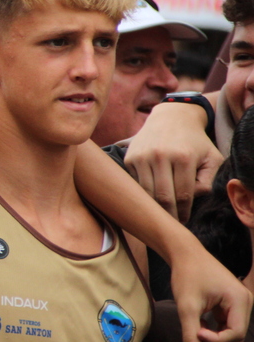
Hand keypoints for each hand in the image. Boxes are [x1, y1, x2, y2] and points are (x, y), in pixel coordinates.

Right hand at [124, 101, 221, 221]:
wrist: (170, 118)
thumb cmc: (194, 142)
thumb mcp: (212, 158)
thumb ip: (208, 181)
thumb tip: (191, 198)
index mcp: (183, 157)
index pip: (183, 195)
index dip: (184, 212)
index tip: (184, 221)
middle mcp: (160, 156)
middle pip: (163, 197)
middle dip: (169, 214)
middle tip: (172, 223)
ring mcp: (142, 156)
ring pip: (146, 193)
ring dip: (153, 207)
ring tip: (160, 214)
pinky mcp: (130, 158)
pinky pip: (135, 184)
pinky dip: (142, 193)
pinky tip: (149, 197)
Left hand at [169, 241, 252, 341]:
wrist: (185, 253)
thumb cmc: (187, 275)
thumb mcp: (186, 306)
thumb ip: (190, 335)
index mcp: (241, 300)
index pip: (236, 334)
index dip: (216, 340)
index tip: (196, 333)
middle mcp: (246, 301)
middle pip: (235, 334)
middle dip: (214, 337)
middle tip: (193, 328)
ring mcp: (241, 301)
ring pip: (230, 330)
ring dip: (212, 332)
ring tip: (194, 320)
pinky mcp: (232, 302)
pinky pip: (226, 322)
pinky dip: (212, 325)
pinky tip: (199, 316)